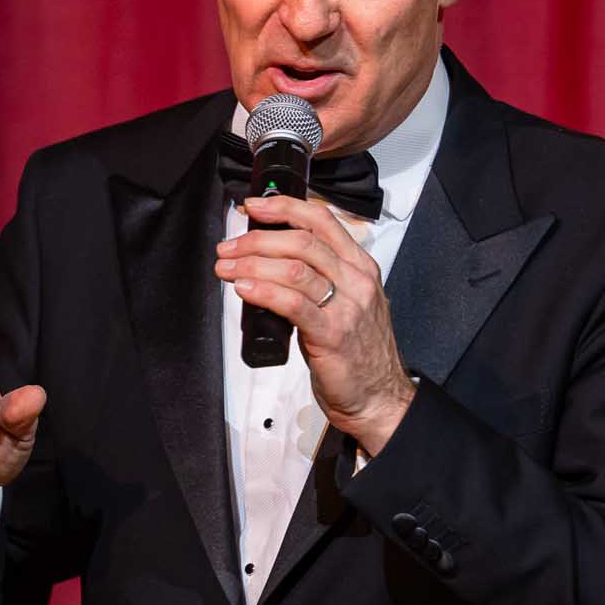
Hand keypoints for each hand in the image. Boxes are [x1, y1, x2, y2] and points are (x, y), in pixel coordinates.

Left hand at [216, 198, 415, 455]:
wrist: (378, 397)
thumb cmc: (358, 354)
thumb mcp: (346, 303)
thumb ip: (319, 279)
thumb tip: (270, 261)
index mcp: (359, 267)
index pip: (322, 220)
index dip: (283, 207)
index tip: (253, 207)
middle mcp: (356, 280)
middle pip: (301, 240)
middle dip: (257, 239)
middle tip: (229, 247)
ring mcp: (347, 306)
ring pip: (294, 268)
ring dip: (251, 264)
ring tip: (226, 268)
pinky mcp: (332, 334)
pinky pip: (292, 303)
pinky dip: (263, 291)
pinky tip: (243, 288)